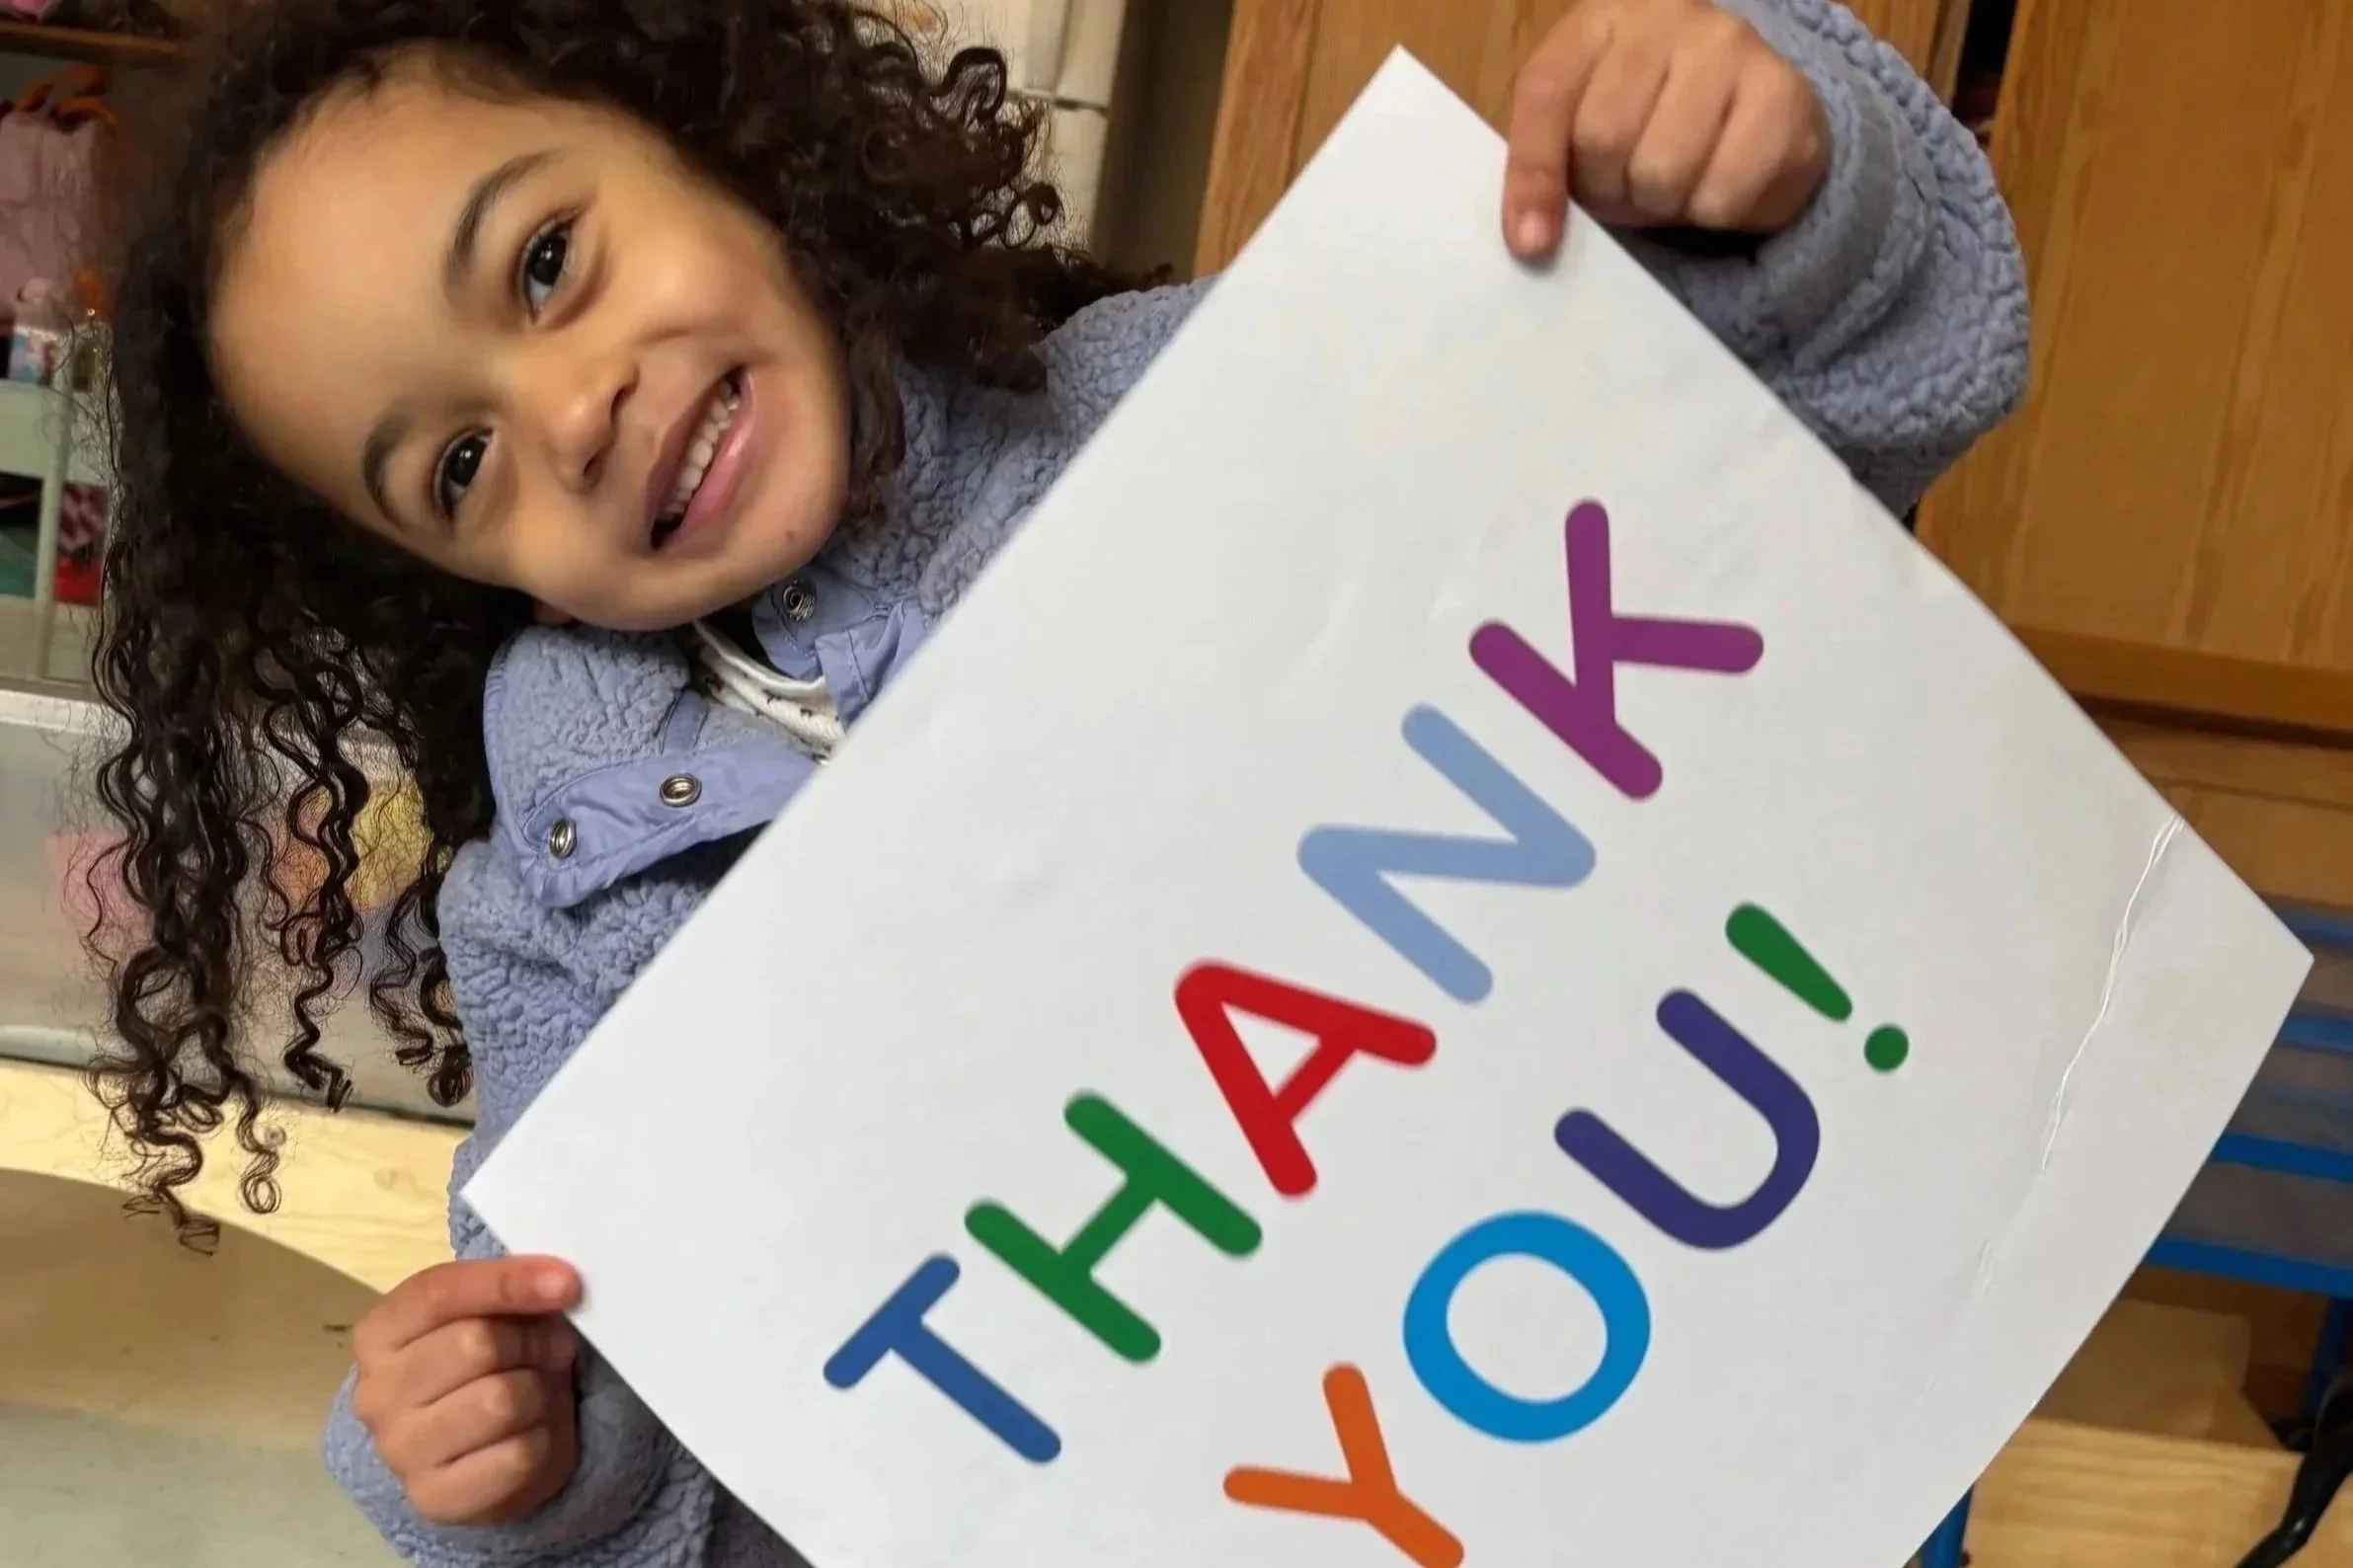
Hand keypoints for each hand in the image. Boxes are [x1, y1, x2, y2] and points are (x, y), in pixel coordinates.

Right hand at [349, 1256, 584, 1525]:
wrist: (467, 1454)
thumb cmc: (480, 1368)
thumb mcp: (485, 1318)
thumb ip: (505, 1294)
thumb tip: (558, 1284)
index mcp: (379, 1334)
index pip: (439, 1293)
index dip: (507, 1282)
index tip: (566, 1282)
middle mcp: (376, 1393)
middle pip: (477, 1344)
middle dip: (533, 1341)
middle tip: (554, 1348)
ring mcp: (400, 1451)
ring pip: (503, 1400)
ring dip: (541, 1391)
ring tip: (540, 1391)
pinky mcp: (435, 1498)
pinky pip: (519, 1455)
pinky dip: (545, 1438)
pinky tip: (533, 1434)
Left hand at [1502, 0, 1830, 258]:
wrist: (1750, 101)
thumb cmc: (1646, 116)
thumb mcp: (1578, 126)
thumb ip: (1545, 165)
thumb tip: (1531, 241)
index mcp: (1600, 21)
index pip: (1547, 95)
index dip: (1534, 177)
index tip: (1532, 242)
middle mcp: (1669, 16)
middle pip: (1605, 139)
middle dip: (1610, 190)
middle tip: (1630, 186)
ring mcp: (1733, 46)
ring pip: (1664, 171)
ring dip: (1662, 206)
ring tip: (1675, 184)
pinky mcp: (1784, 94)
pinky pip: (1723, 195)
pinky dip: (1713, 214)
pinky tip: (1720, 183)